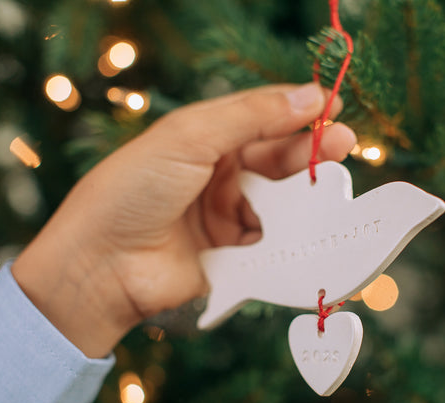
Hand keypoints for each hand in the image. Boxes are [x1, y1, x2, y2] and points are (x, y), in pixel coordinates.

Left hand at [12, 83, 356, 357]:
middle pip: (277, 158)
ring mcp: (228, 216)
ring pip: (282, 200)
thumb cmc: (133, 190)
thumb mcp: (189, 137)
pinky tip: (312, 226)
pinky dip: (295, 235)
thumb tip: (309, 95)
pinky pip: (275, 242)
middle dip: (311, 151)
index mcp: (204, 139)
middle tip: (344, 144)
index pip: (261, 117)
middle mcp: (219, 175)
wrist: (100, 266)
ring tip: (330, 187)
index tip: (334, 108)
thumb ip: (251, 115)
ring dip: (306, 194)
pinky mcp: (235, 257)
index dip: (297, 112)